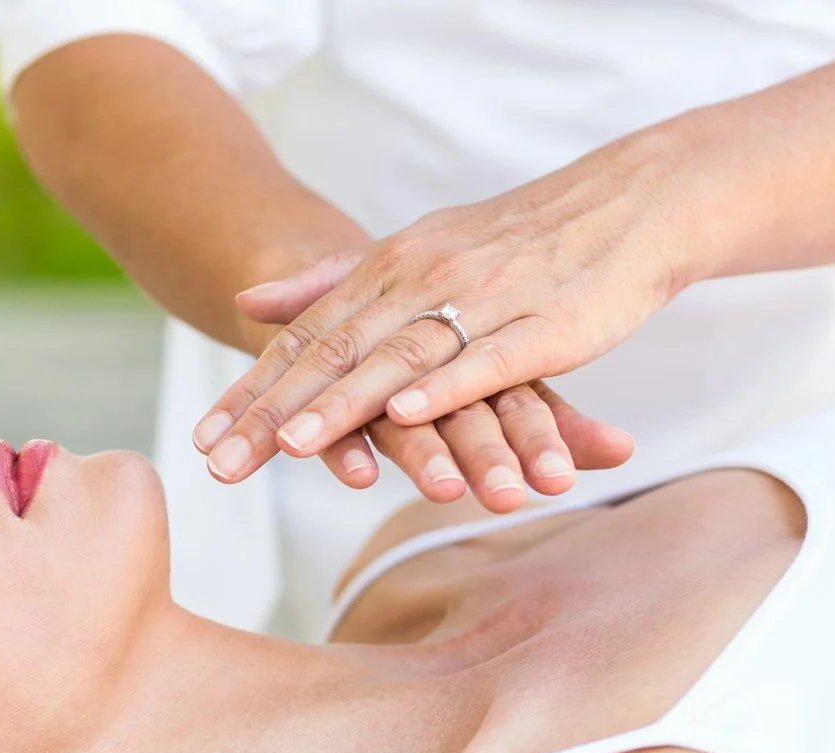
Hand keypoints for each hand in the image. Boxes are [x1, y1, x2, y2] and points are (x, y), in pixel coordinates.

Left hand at [216, 254, 634, 509]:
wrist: (631, 204)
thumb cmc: (519, 240)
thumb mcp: (413, 251)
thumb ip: (330, 282)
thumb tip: (247, 301)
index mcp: (389, 268)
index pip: (306, 339)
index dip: (254, 392)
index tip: (204, 444)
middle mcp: (424, 280)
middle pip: (337, 355)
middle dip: (276, 415)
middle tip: (224, 467)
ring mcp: (483, 301)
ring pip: (400, 359)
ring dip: (345, 406)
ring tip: (294, 449)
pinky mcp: (543, 326)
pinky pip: (485, 360)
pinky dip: (444, 387)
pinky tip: (406, 414)